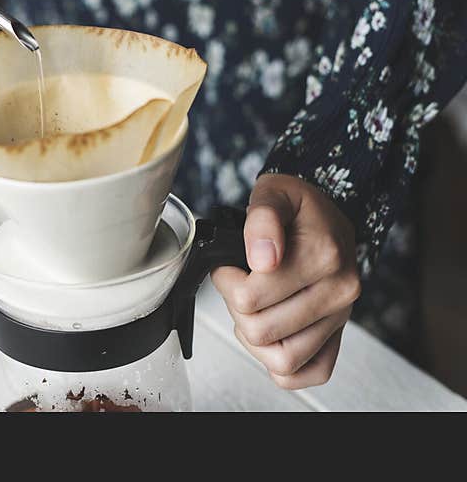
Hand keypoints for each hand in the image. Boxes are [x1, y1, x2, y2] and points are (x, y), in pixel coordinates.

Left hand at [211, 173, 359, 389]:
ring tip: (255, 307)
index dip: (225, 280)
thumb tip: (262, 258)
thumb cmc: (297, 208)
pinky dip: (281, 363)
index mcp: (324, 255)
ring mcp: (340, 318)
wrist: (327, 216)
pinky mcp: (337, 337)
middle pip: (260, 330)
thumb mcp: (273, 192)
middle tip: (240, 284)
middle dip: (237, 308)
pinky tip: (271, 333)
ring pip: (282, 359)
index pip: (249, 297)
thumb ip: (262, 218)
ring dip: (256, 337)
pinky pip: (307, 374)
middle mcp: (339, 291)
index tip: (228, 266)